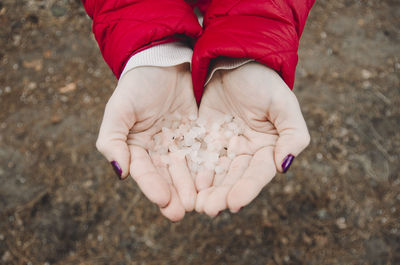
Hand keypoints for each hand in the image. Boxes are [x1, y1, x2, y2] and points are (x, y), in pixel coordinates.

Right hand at [96, 64, 197, 220]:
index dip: (152, 186)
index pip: (144, 171)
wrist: (165, 62)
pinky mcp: (197, 136)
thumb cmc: (137, 85)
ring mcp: (179, 145)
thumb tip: (119, 171)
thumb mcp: (119, 109)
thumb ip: (112, 139)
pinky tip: (215, 182)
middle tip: (184, 211)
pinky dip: (207, 169)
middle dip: (175, 195)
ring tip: (200, 205)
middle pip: (166, 177)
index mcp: (136, 148)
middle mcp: (158, 151)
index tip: (163, 201)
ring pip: (186, 171)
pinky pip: (203, 155)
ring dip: (192, 189)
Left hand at [195, 62, 309, 215]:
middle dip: (222, 195)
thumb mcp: (283, 103)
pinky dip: (193, 173)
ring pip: (215, 174)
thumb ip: (292, 134)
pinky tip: (187, 185)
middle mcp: (246, 153)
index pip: (258, 173)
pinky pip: (197, 159)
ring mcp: (224, 147)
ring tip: (196, 205)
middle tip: (208, 209)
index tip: (234, 203)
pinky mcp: (204, 139)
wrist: (233, 59)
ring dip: (207, 191)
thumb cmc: (262, 80)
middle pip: (234, 179)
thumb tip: (284, 166)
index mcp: (267, 148)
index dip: (247, 189)